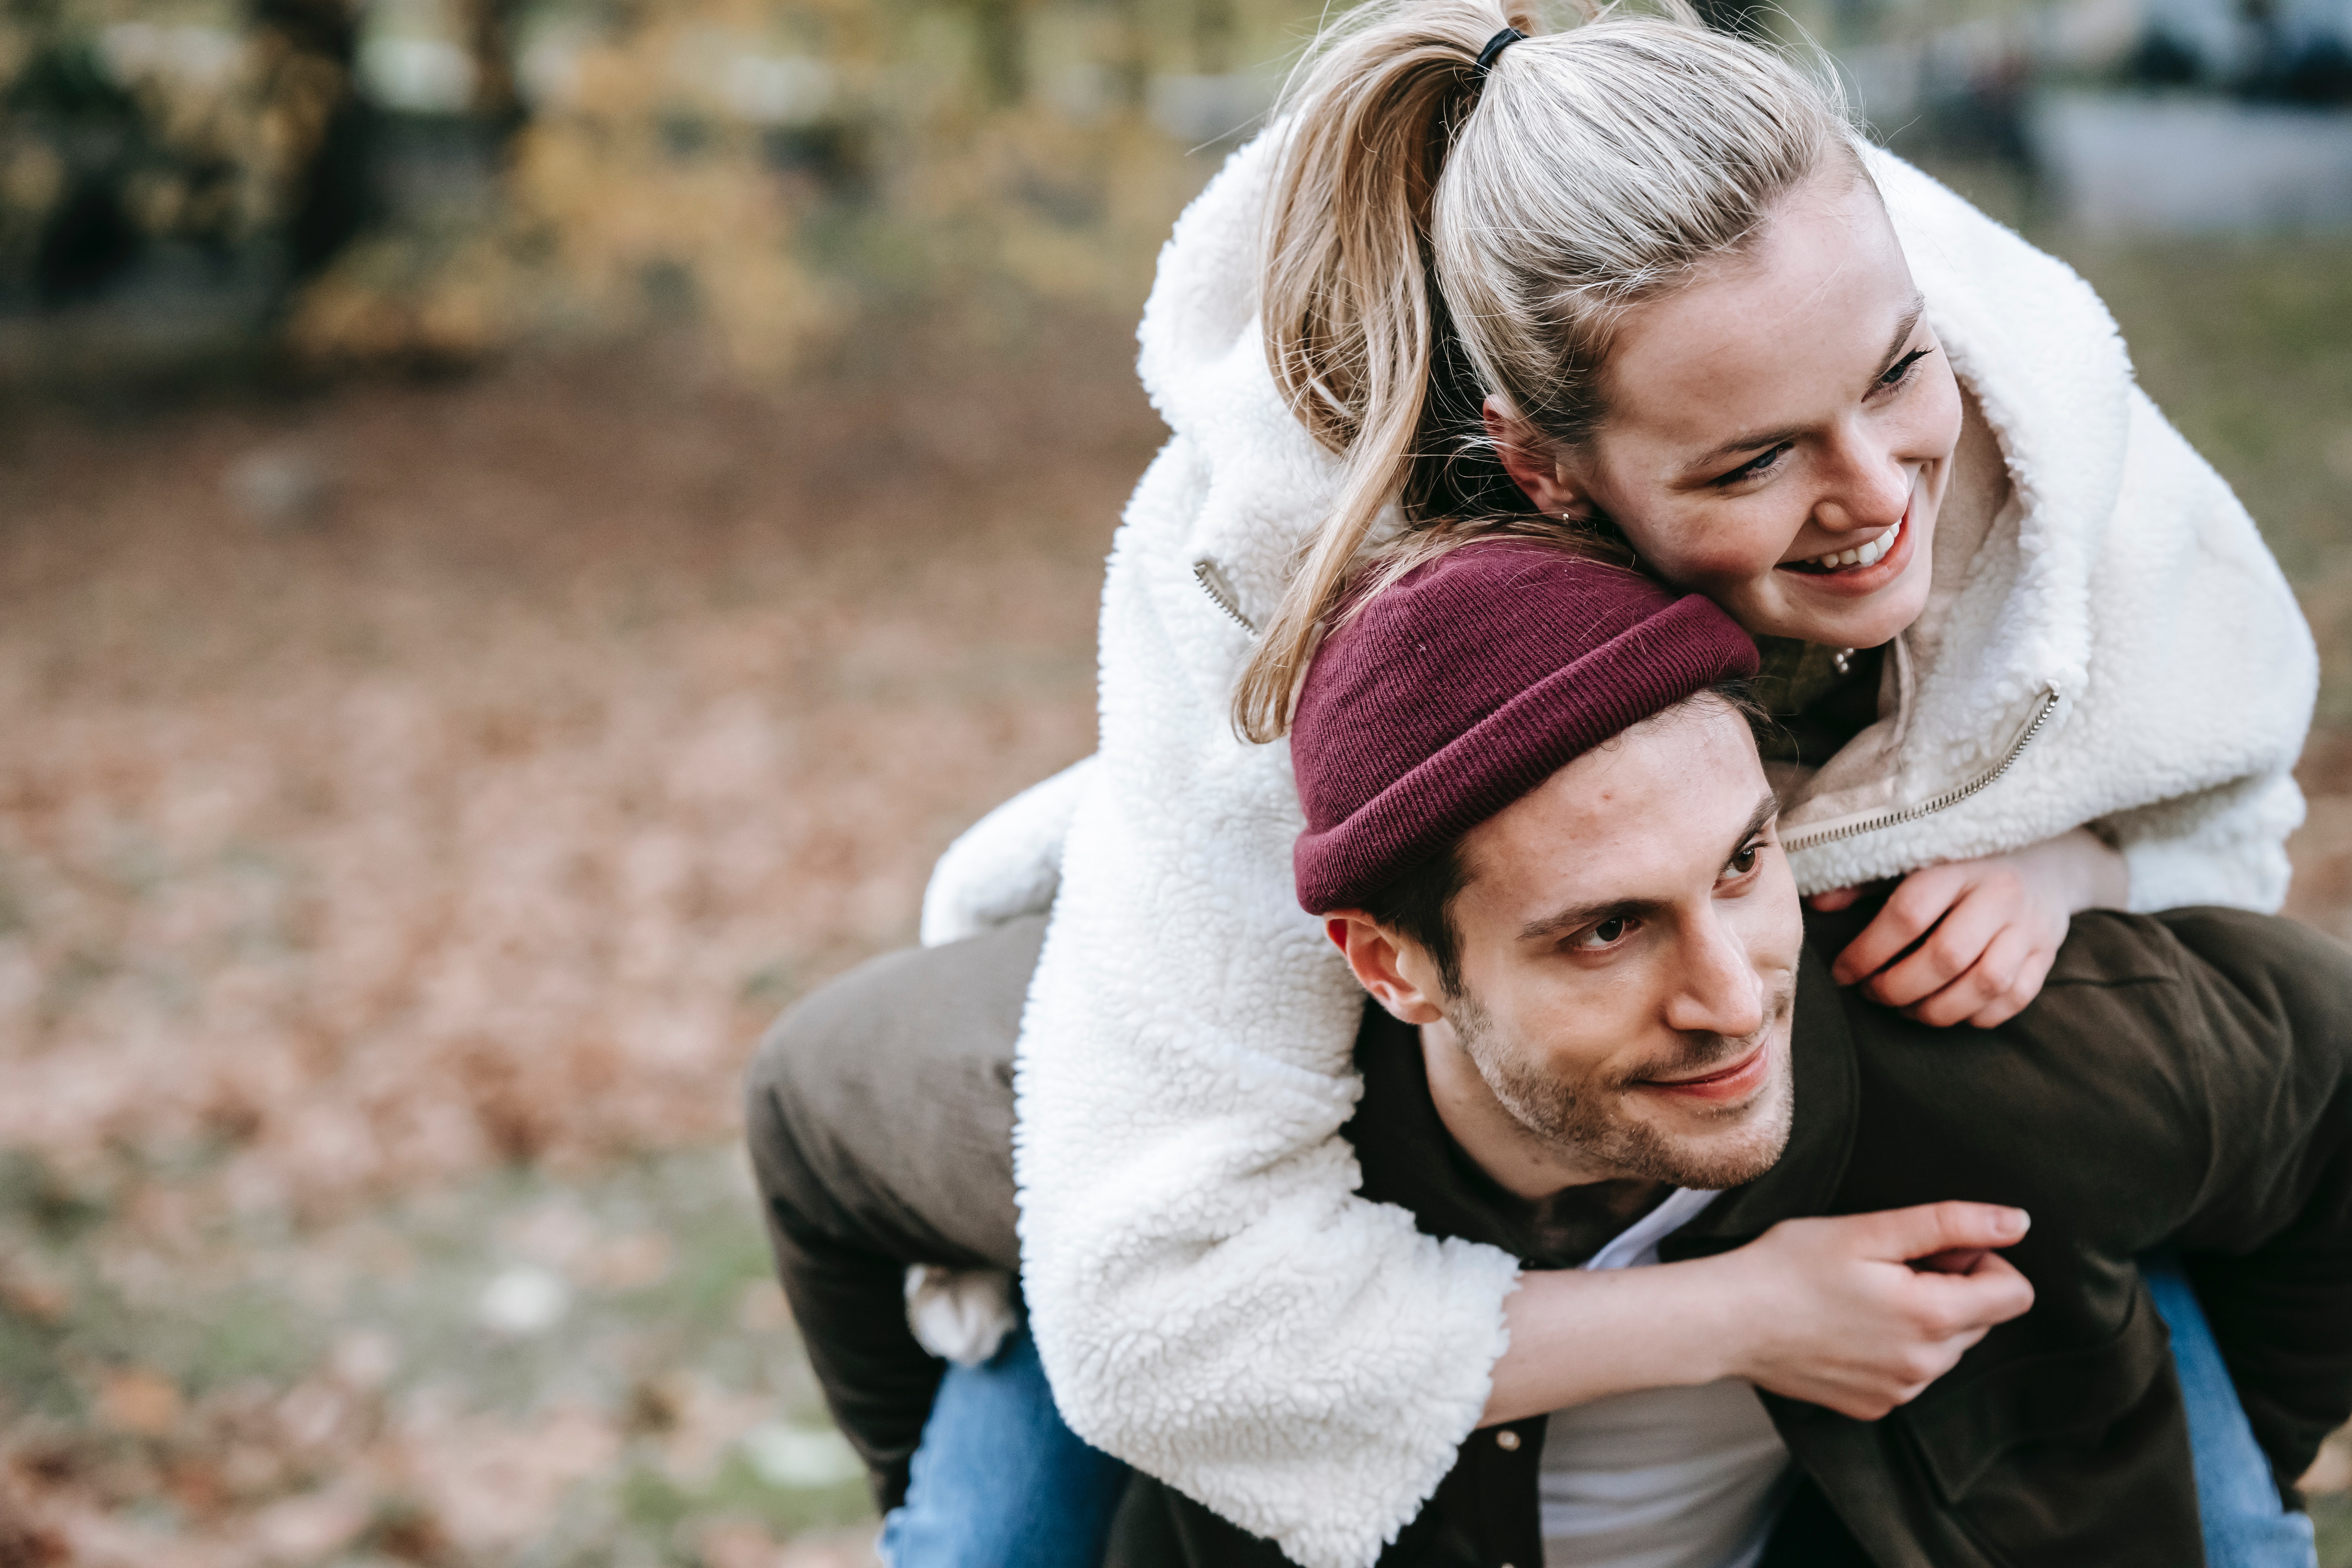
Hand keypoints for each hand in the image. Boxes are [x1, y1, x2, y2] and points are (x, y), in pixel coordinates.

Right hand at [1717, 1202, 2035, 1419]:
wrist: (1727, 1322)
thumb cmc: (1789, 1265)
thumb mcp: (1868, 1230)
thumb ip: (1949, 1224)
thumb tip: (2017, 1223)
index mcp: (1932, 1316)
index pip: (2016, 1294)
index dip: (1982, 1261)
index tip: (1931, 1250)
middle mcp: (1927, 1366)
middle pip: (1982, 1318)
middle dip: (1950, 1287)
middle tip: (1886, 1267)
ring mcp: (1901, 1391)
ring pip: (1947, 1346)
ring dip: (1923, 1317)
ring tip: (1862, 1296)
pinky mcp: (1876, 1406)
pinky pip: (1913, 1371)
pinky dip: (1895, 1346)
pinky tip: (1849, 1325)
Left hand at [1810, 828, 2128, 1027]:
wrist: (2043, 860)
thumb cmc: (1959, 864)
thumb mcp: (1912, 858)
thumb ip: (1864, 882)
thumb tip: (1815, 906)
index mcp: (1957, 865)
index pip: (1908, 915)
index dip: (1867, 952)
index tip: (1842, 973)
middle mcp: (1999, 894)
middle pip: (1945, 957)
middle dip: (1897, 988)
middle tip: (1871, 994)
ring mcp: (2029, 927)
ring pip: (1984, 985)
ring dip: (1936, 1009)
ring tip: (1905, 1009)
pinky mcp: (2047, 954)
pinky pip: (2014, 1000)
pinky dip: (1976, 1016)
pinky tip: (1947, 1012)